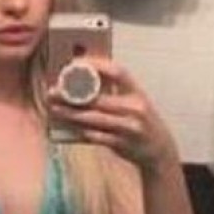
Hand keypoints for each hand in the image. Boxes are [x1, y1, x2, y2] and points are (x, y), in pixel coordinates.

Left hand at [47, 56, 177, 171]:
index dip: (96, 65)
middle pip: (98, 98)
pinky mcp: (122, 144)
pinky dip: (78, 132)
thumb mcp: (134, 101)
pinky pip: (95, 137)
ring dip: (70, 114)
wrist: (159, 150)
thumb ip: (113, 91)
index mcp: (137, 92)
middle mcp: (135, 107)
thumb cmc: (141, 122)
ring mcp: (129, 127)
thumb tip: (81, 79)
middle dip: (72, 94)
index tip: (74, 64)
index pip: (117, 72)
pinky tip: (65, 128)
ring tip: (54, 109)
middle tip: (53, 91)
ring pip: (94, 118)